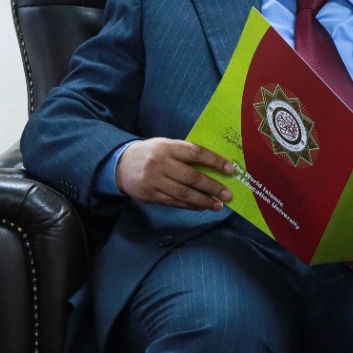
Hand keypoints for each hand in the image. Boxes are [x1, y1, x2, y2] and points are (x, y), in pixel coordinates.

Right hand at [116, 138, 234, 210]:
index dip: (215, 161)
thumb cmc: (153, 153)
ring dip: (203, 200)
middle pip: (191, 177)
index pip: (196, 153)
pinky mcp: (150, 195)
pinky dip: (190, 206)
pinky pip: (174, 202)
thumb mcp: (167, 145)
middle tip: (227, 194)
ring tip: (218, 205)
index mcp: (168, 147)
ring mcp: (154, 181)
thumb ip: (186, 154)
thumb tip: (216, 166)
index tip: (231, 169)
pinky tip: (202, 207)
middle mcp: (160, 164)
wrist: (121, 164)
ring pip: (183, 193)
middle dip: (212, 187)